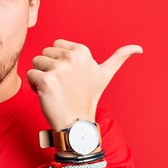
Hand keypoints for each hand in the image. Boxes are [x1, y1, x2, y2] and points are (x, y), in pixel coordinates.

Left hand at [27, 40, 142, 129]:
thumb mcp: (105, 75)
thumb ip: (119, 58)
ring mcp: (59, 69)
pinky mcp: (46, 80)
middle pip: (44, 53)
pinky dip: (33, 86)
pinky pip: (29, 75)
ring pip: (35, 63)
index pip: (55, 45)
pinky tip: (46, 95)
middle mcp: (71, 57)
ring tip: (55, 90)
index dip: (58, 61)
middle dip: (48, 68)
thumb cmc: (87, 97)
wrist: (76, 122)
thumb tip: (139, 48)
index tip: (69, 76)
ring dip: (40, 77)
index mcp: (82, 51)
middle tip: (62, 85)